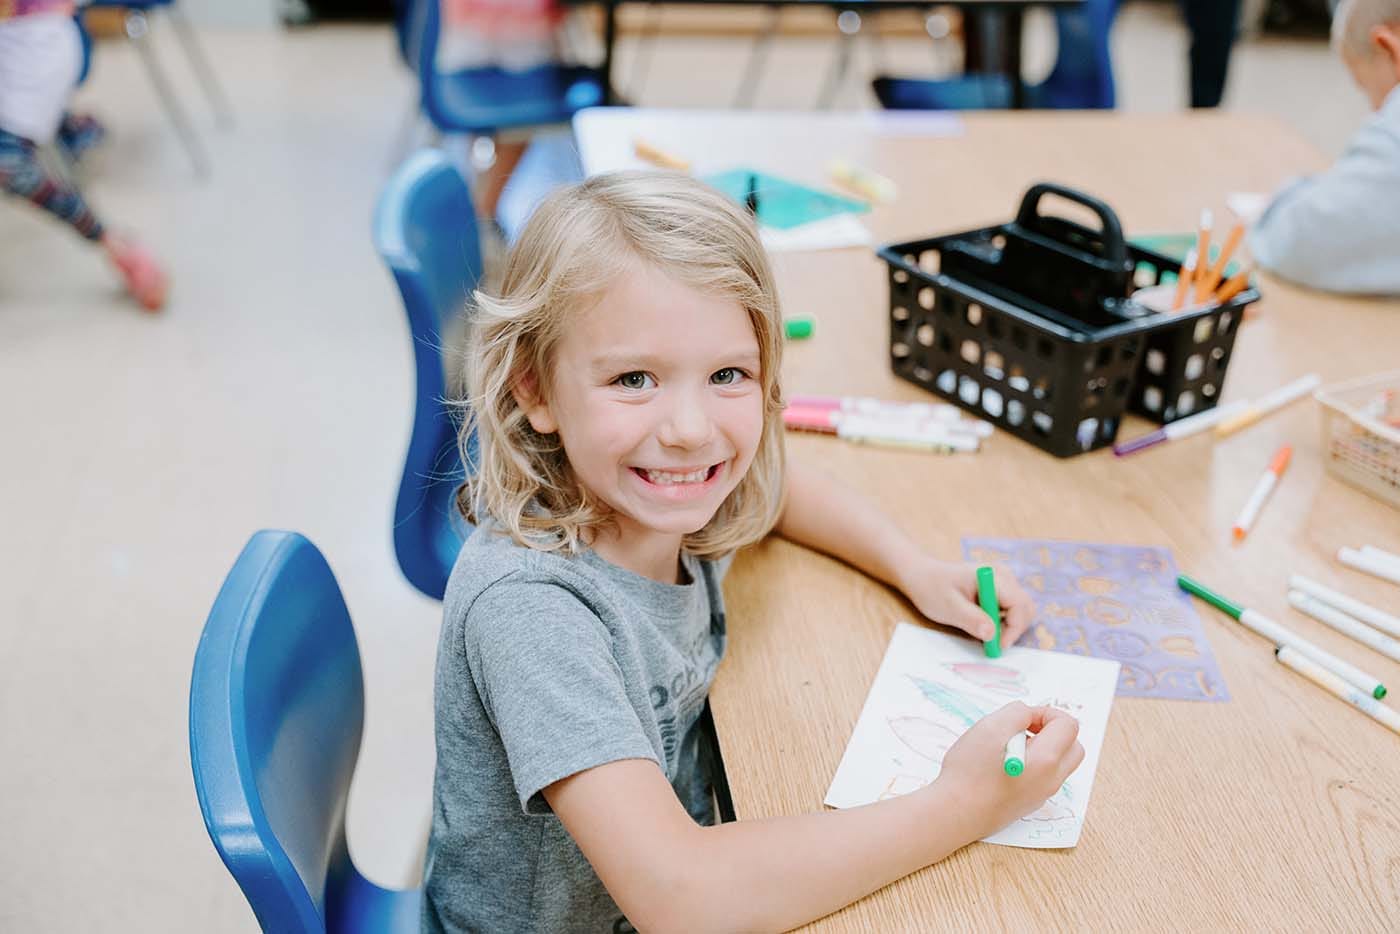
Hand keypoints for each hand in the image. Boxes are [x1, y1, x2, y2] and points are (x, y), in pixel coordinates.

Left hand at [896, 556, 1033, 649]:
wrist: (920, 575)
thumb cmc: (931, 588)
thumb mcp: (948, 607)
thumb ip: (971, 619)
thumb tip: (993, 634)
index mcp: (994, 576)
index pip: (1019, 605)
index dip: (1013, 629)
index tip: (997, 645)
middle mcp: (1003, 576)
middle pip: (1026, 608)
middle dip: (1013, 630)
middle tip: (992, 643)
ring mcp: (1003, 582)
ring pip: (1020, 611)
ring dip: (1007, 627)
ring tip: (982, 632)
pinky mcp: (999, 590)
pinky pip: (1010, 610)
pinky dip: (1001, 623)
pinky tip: (981, 624)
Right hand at [930, 702, 1084, 840]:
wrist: (956, 814)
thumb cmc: (970, 772)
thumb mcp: (990, 727)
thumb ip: (1017, 713)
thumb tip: (1028, 716)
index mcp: (1047, 760)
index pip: (1068, 725)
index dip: (1045, 713)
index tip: (1021, 719)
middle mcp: (1051, 780)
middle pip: (1072, 746)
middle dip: (1052, 730)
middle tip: (1023, 729)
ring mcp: (1042, 794)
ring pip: (1058, 762)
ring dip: (1042, 747)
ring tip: (1010, 746)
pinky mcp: (1029, 802)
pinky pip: (1043, 776)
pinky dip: (1032, 764)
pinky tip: (1003, 765)